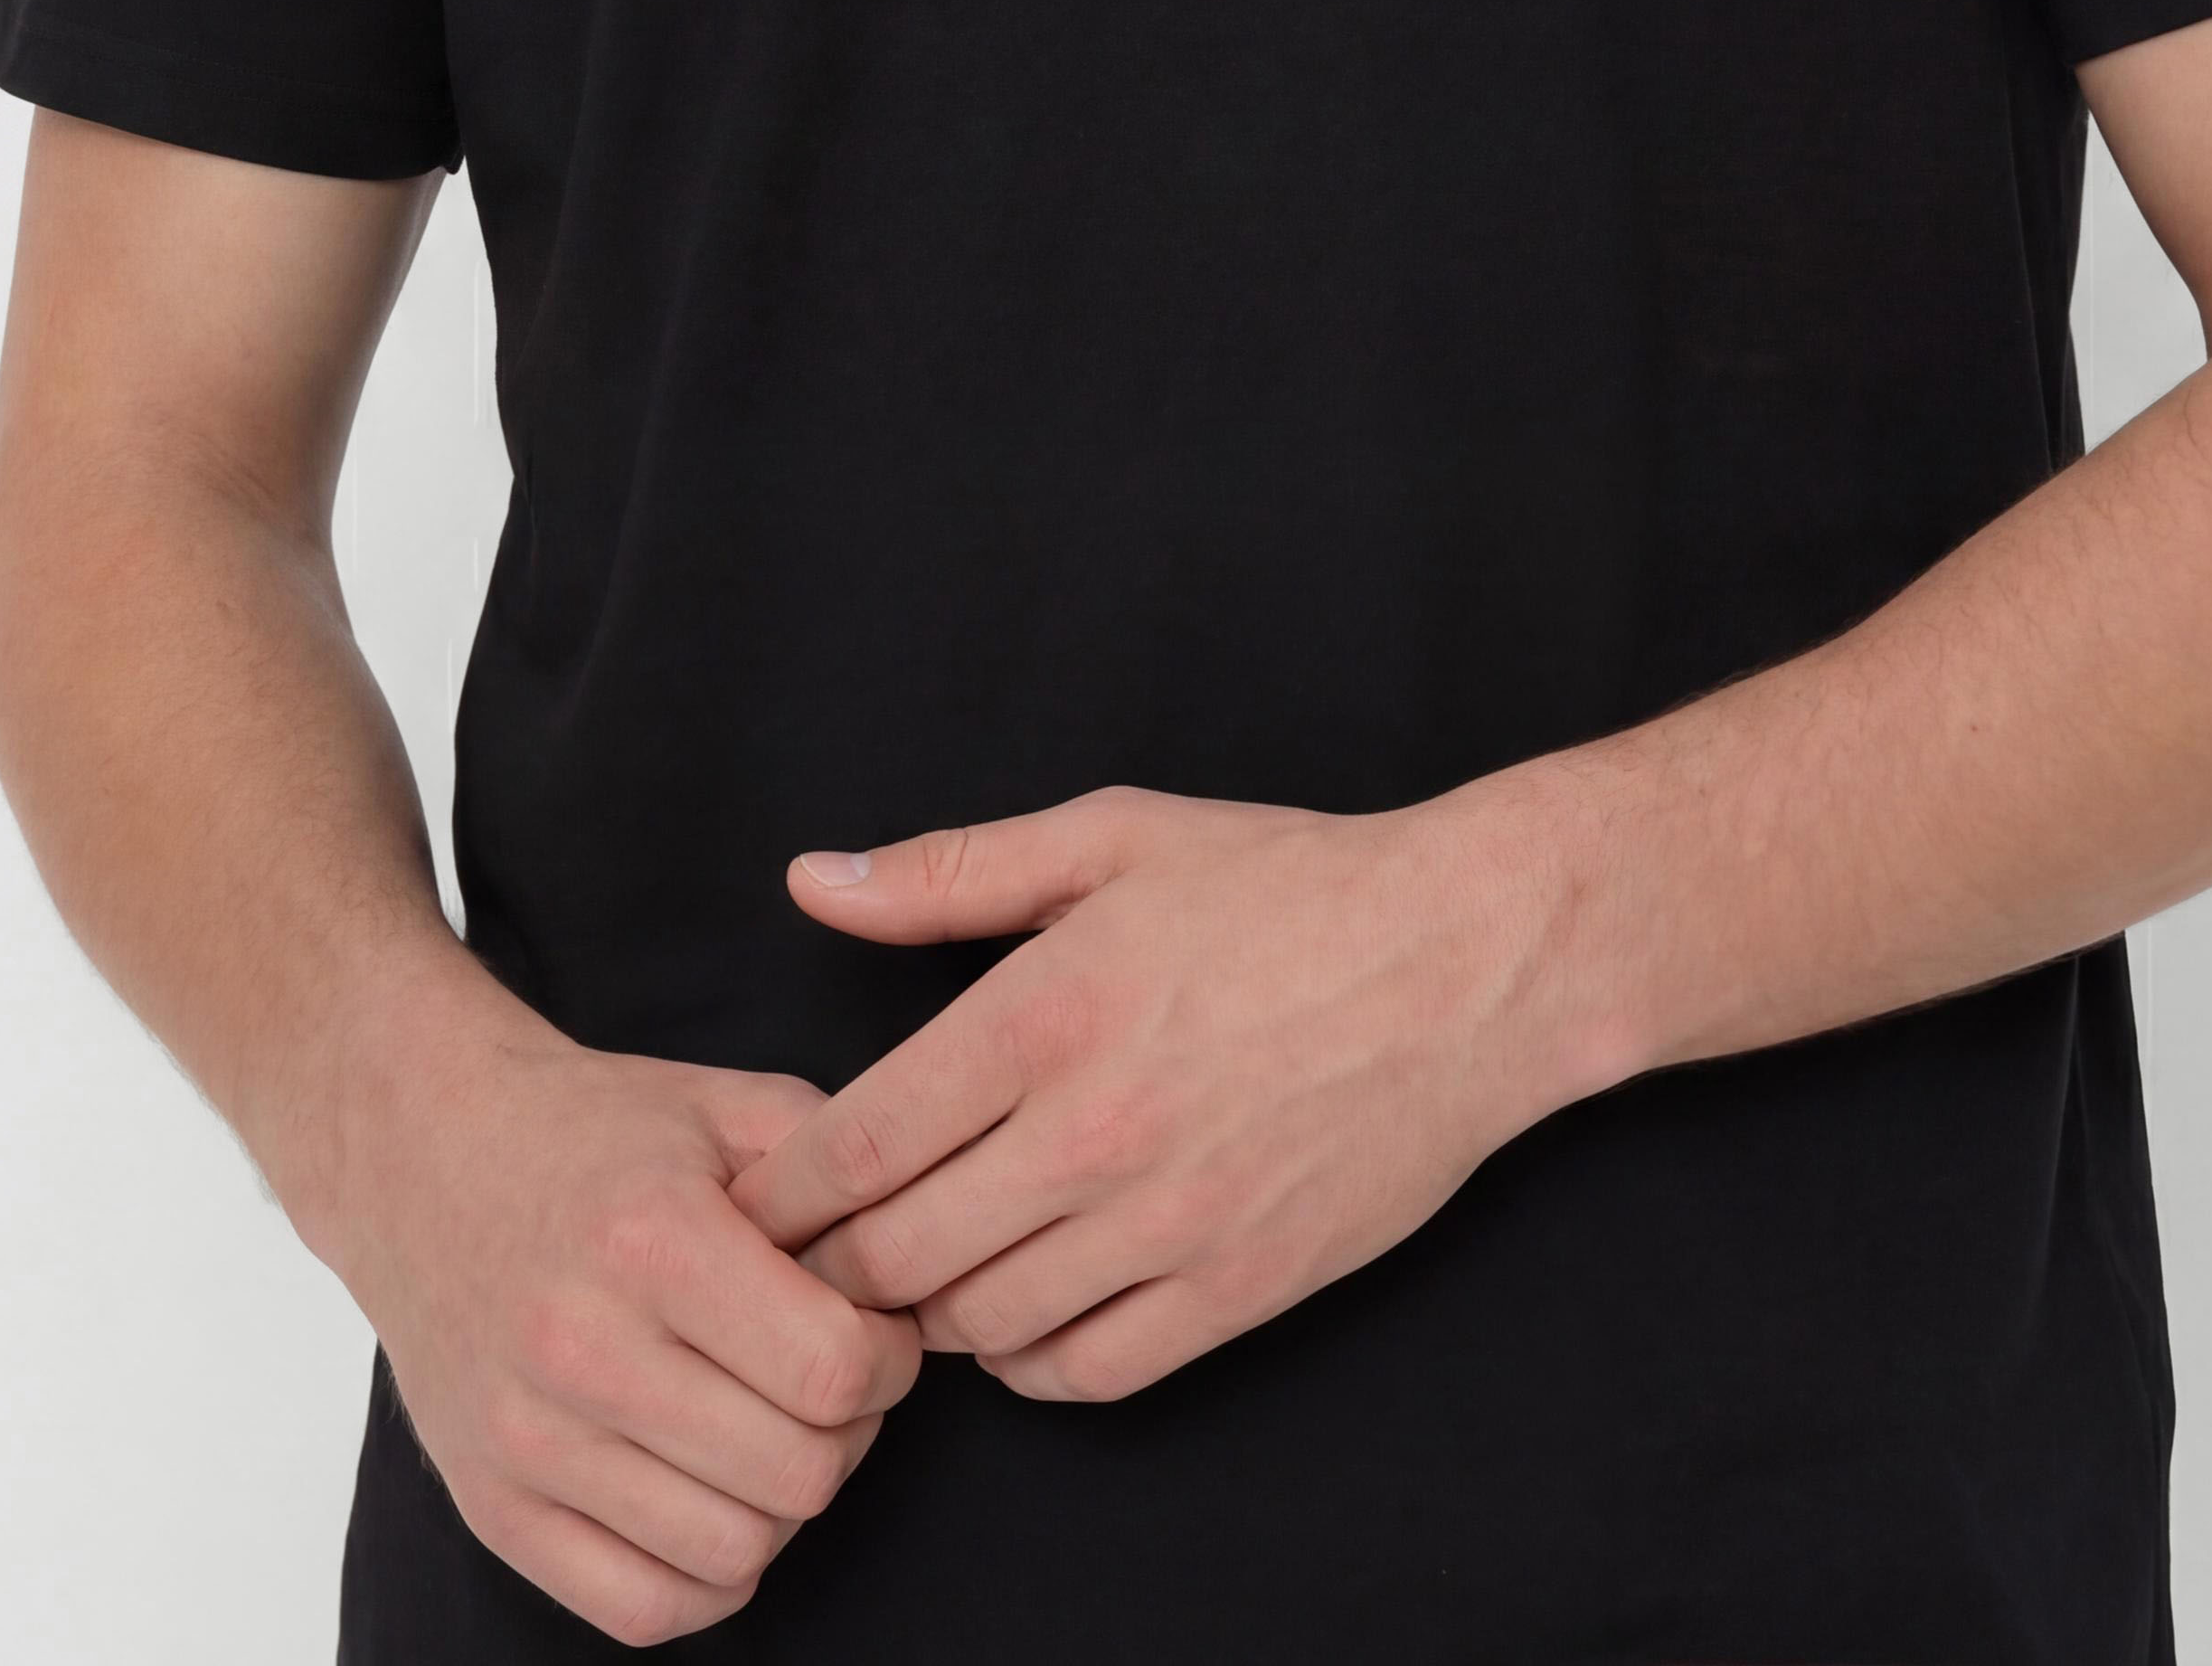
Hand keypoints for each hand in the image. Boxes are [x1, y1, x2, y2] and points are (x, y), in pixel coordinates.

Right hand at [305, 988, 922, 1644]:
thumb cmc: (592, 1131)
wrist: (421, 1156)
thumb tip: (920, 1262)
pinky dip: (708, 1575)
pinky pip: (644, 1608)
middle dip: (848, 1431)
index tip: (875, 1328)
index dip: (890, 1359)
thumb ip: (835, 1165)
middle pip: (796, 1472)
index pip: (832, 1368)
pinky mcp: (493, 1508)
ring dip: (782, 1504)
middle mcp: (581, 1347)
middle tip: (827, 1379)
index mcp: (652, 1237)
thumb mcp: (724, 1103)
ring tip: (768, 1428)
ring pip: (731, 1551)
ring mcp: (529, 1441)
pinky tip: (714, 1498)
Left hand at [728, 783, 1562, 1404]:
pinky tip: (1021, 1312)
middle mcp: (1092, 1133)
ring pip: (980, 1326)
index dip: (780, 1196)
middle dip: (835, 1267)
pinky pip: (1085, 1374)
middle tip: (817, 1256)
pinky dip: (1028, 1363)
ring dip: (929, 1312)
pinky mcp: (1235, 1291)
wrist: (1463, 964)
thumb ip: (948, 871)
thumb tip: (812, 884)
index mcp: (1045, 1013)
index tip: (749, 1206)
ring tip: (920, 1273)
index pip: (856, 1148)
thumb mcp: (1110, 838)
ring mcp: (1167, 1225)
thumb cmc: (1286, 886)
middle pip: (897, 1258)